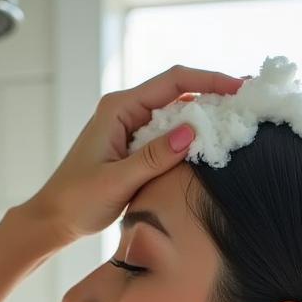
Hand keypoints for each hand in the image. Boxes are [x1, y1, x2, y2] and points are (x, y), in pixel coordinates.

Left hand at [17, 65, 246, 247]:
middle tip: (247, 106)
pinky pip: (169, 136)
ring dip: (205, 119)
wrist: (53, 219)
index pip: (173, 82)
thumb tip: (192, 133)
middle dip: (213, 96)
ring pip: (177, 115)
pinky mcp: (136, 148)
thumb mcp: (117, 180)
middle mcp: (127, 112)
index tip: (238, 89)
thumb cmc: (77, 200)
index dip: (209, 81)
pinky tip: (210, 148)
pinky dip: (191, 140)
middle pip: (179, 93)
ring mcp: (132, 129)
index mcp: (119, 109)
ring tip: (236, 125)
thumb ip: (154, 157)